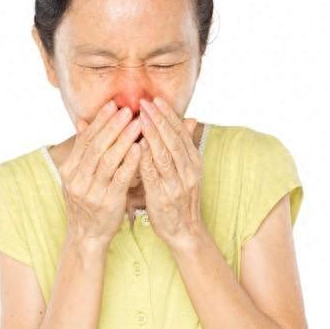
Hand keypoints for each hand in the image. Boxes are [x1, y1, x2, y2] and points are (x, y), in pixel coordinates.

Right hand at [58, 100, 141, 247]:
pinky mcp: (108, 202)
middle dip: (113, 126)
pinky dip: (130, 162)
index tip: (113, 105)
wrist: (86, 236)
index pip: (85, 139)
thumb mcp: (78, 175)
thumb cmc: (87, 201)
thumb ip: (82, 149)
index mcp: (69, 169)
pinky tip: (141, 148)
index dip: (100, 121)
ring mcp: (91, 191)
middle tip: (128, 110)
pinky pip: (120, 178)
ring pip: (109, 160)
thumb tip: (81, 121)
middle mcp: (77, 179)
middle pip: (96, 146)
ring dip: (124, 139)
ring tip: (138, 124)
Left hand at [137, 96, 203, 250]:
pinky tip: (136, 146)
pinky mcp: (163, 196)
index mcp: (193, 161)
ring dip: (152, 134)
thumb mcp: (187, 169)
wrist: (185, 231)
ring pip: (164, 154)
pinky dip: (145, 159)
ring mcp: (177, 183)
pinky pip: (153, 174)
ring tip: (139, 118)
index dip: (168, 115)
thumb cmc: (180, 196)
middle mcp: (188, 170)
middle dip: (158, 119)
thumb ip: (183, 145)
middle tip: (144, 102)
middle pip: (173, 139)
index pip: (181, 132)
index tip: (156, 99)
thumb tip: (190, 119)